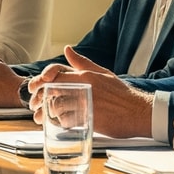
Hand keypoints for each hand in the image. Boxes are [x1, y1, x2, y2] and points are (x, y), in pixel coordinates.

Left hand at [27, 47, 152, 136]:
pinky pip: (67, 121)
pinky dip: (61, 124)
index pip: (54, 72)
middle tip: (36, 107)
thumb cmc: (121, 94)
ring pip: (56, 106)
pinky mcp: (90, 118)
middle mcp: (84, 86)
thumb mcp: (102, 73)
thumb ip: (82, 63)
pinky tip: (63, 124)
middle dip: (40, 99)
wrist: (139, 112)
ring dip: (49, 113)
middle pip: (51, 89)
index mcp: (85, 74)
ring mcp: (86, 102)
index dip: (40, 80)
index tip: (34, 89)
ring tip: (47, 118)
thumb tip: (67, 49)